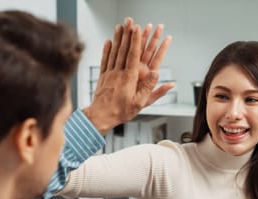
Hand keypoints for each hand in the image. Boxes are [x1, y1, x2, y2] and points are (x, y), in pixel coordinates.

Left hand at [83, 18, 173, 134]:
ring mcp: (109, 73)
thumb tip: (157, 73)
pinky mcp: (102, 76)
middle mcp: (118, 73)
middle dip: (127, 34)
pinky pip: (105, 60)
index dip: (135, 41)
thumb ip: (150, 88)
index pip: (133, 55)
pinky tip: (108, 41)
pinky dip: (106, 49)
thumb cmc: (121, 111)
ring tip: (120, 26)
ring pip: (114, 52)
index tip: (137, 29)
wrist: (100, 116)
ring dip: (117, 38)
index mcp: (129, 78)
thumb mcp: (140, 103)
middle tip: (130, 21)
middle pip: (123, 50)